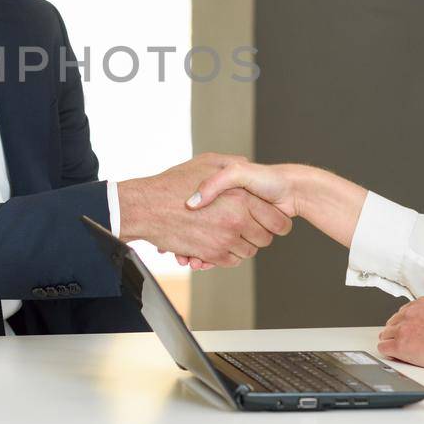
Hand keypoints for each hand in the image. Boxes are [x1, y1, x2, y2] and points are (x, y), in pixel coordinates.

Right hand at [117, 154, 292, 267]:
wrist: (147, 207)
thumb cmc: (173, 185)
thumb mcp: (207, 162)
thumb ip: (232, 163)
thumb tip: (247, 164)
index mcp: (240, 198)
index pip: (276, 219)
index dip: (275, 220)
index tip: (268, 219)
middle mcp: (236, 220)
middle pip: (265, 238)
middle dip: (258, 233)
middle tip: (247, 226)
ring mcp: (224, 240)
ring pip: (249, 251)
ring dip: (242, 244)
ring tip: (229, 232)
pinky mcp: (211, 255)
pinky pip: (231, 261)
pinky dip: (227, 255)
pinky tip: (217, 242)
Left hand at [376, 297, 423, 371]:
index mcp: (421, 303)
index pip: (403, 312)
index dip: (405, 325)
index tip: (409, 332)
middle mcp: (409, 313)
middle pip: (392, 323)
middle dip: (397, 333)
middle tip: (406, 343)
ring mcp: (402, 328)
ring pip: (385, 335)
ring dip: (392, 343)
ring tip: (404, 351)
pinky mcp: (399, 344)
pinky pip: (383, 348)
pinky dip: (389, 353)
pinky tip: (397, 356)